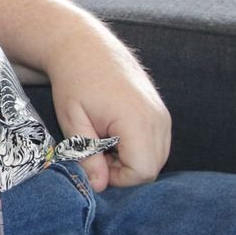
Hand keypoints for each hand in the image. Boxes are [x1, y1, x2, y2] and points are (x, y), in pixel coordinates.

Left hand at [43, 23, 170, 190]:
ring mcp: (162, 114)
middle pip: (153, 168)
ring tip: (103, 142)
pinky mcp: (160, 112)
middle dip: (124, 171)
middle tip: (96, 153)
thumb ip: (88, 157)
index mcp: (137, 120)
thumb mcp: (73, 122)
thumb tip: (99, 187)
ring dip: (131, 159)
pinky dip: (137, 147)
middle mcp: (158, 118)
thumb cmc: (74, 82)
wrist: (83, 47)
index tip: (95, 163)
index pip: (143, 172)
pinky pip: (157, 143)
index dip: (118, 178)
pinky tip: (113, 134)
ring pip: (157, 157)